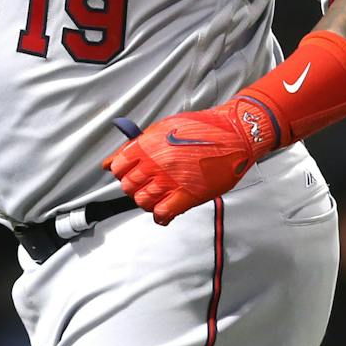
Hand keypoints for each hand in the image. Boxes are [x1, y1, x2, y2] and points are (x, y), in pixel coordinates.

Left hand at [102, 100, 274, 224]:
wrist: (235, 134)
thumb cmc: (203, 129)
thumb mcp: (164, 128)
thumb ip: (136, 145)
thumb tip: (110, 163)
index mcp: (148, 145)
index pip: (119, 168)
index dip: (123, 173)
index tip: (131, 173)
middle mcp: (156, 163)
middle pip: (129, 186)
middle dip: (135, 188)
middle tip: (148, 185)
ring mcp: (171, 180)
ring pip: (143, 202)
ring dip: (148, 202)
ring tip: (159, 197)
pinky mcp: (188, 195)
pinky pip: (163, 213)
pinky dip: (160, 217)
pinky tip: (165, 212)